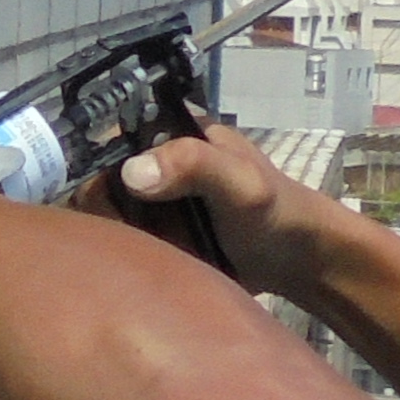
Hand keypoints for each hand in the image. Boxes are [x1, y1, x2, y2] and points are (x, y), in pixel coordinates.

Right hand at [116, 119, 335, 296]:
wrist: (299, 261)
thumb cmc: (276, 211)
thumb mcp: (240, 183)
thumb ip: (193, 166)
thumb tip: (131, 172)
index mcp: (171, 132)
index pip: (109, 141)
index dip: (99, 169)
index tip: (110, 204)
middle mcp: (155, 162)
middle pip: (101, 183)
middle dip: (109, 214)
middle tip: (137, 238)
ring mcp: (155, 201)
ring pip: (108, 217)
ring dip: (118, 240)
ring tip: (145, 254)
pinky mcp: (157, 234)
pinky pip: (124, 243)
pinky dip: (128, 256)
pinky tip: (144, 267)